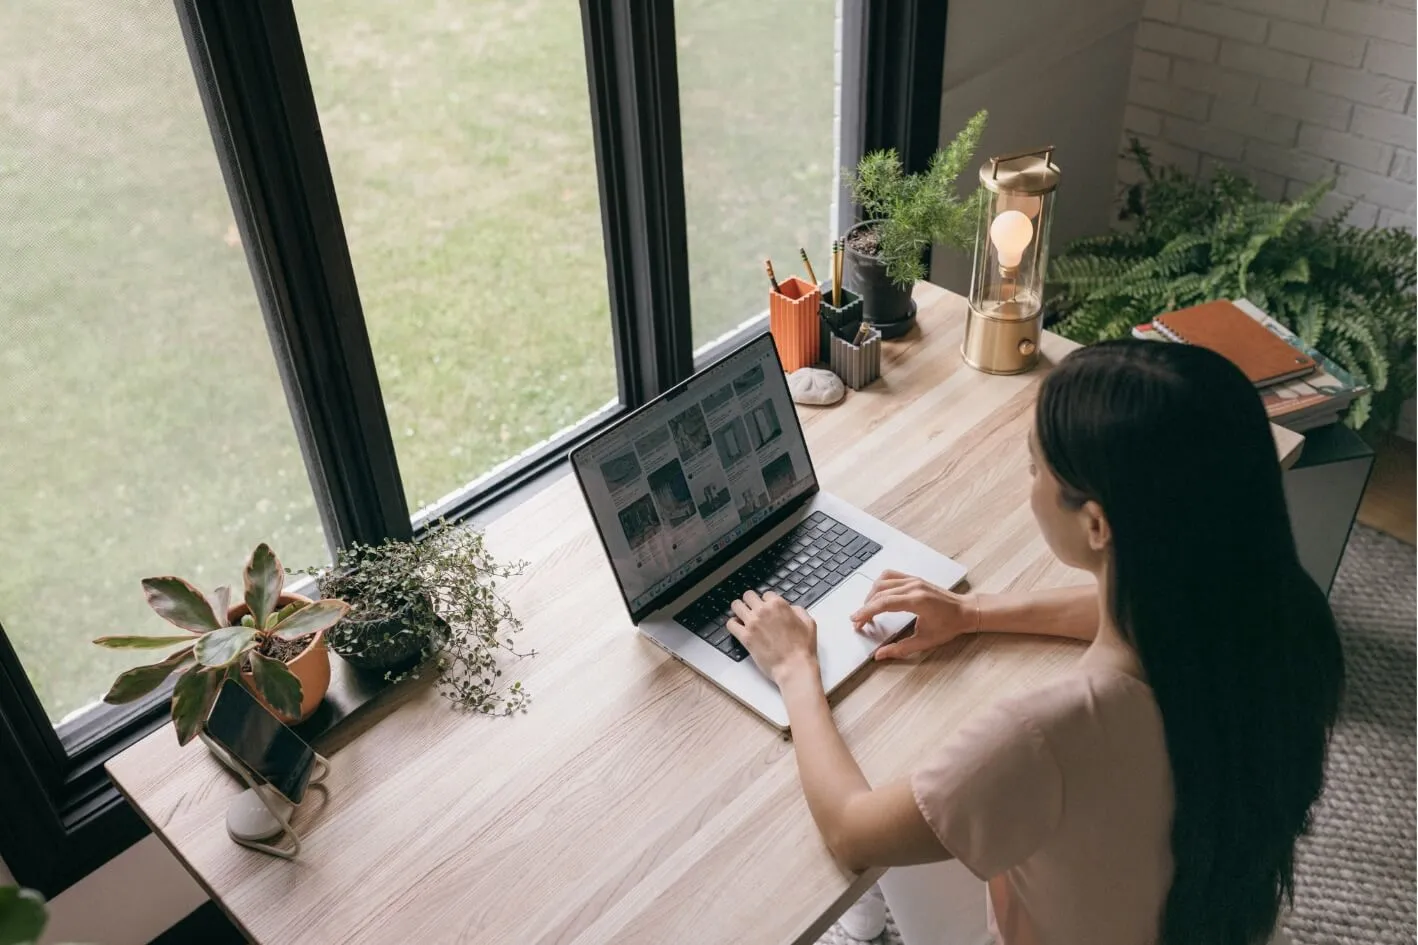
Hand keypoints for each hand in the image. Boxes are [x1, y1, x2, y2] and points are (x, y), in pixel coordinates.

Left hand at [727, 590, 818, 684]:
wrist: (794, 667)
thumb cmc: (802, 648)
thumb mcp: (808, 623)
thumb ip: (798, 610)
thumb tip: (790, 608)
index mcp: (778, 605)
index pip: (766, 594)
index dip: (766, 602)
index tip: (766, 608)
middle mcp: (763, 611)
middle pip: (748, 595)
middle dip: (750, 602)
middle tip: (752, 610)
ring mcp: (752, 623)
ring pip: (736, 605)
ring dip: (739, 610)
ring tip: (742, 617)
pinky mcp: (745, 637)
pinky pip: (730, 624)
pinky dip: (733, 624)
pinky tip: (739, 628)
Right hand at [850, 570, 980, 660]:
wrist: (966, 611)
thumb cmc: (949, 626)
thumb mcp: (925, 641)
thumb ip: (900, 649)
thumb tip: (880, 655)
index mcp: (917, 601)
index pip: (884, 603)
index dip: (866, 612)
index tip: (855, 621)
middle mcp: (913, 586)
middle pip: (879, 592)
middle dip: (865, 608)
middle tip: (858, 623)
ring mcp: (913, 580)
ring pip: (882, 582)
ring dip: (870, 595)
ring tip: (867, 611)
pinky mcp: (914, 578)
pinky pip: (890, 576)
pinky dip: (879, 585)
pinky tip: (877, 597)